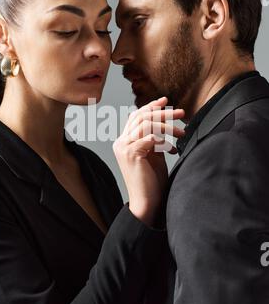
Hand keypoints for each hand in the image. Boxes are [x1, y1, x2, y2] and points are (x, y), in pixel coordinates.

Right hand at [113, 97, 184, 225]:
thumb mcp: (155, 154)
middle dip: (163, 112)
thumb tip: (165, 122)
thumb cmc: (152, 181)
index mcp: (125, 141)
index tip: (166, 101)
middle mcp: (121, 142)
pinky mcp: (131, 154)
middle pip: (142, 116)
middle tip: (182, 112)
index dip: (151, 106)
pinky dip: (163, 140)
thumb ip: (155, 139)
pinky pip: (149, 138)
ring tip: (182, 132)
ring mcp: (124, 147)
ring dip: (167, 125)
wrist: (147, 202)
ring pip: (146, 124)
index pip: (136, 116)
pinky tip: (172, 148)